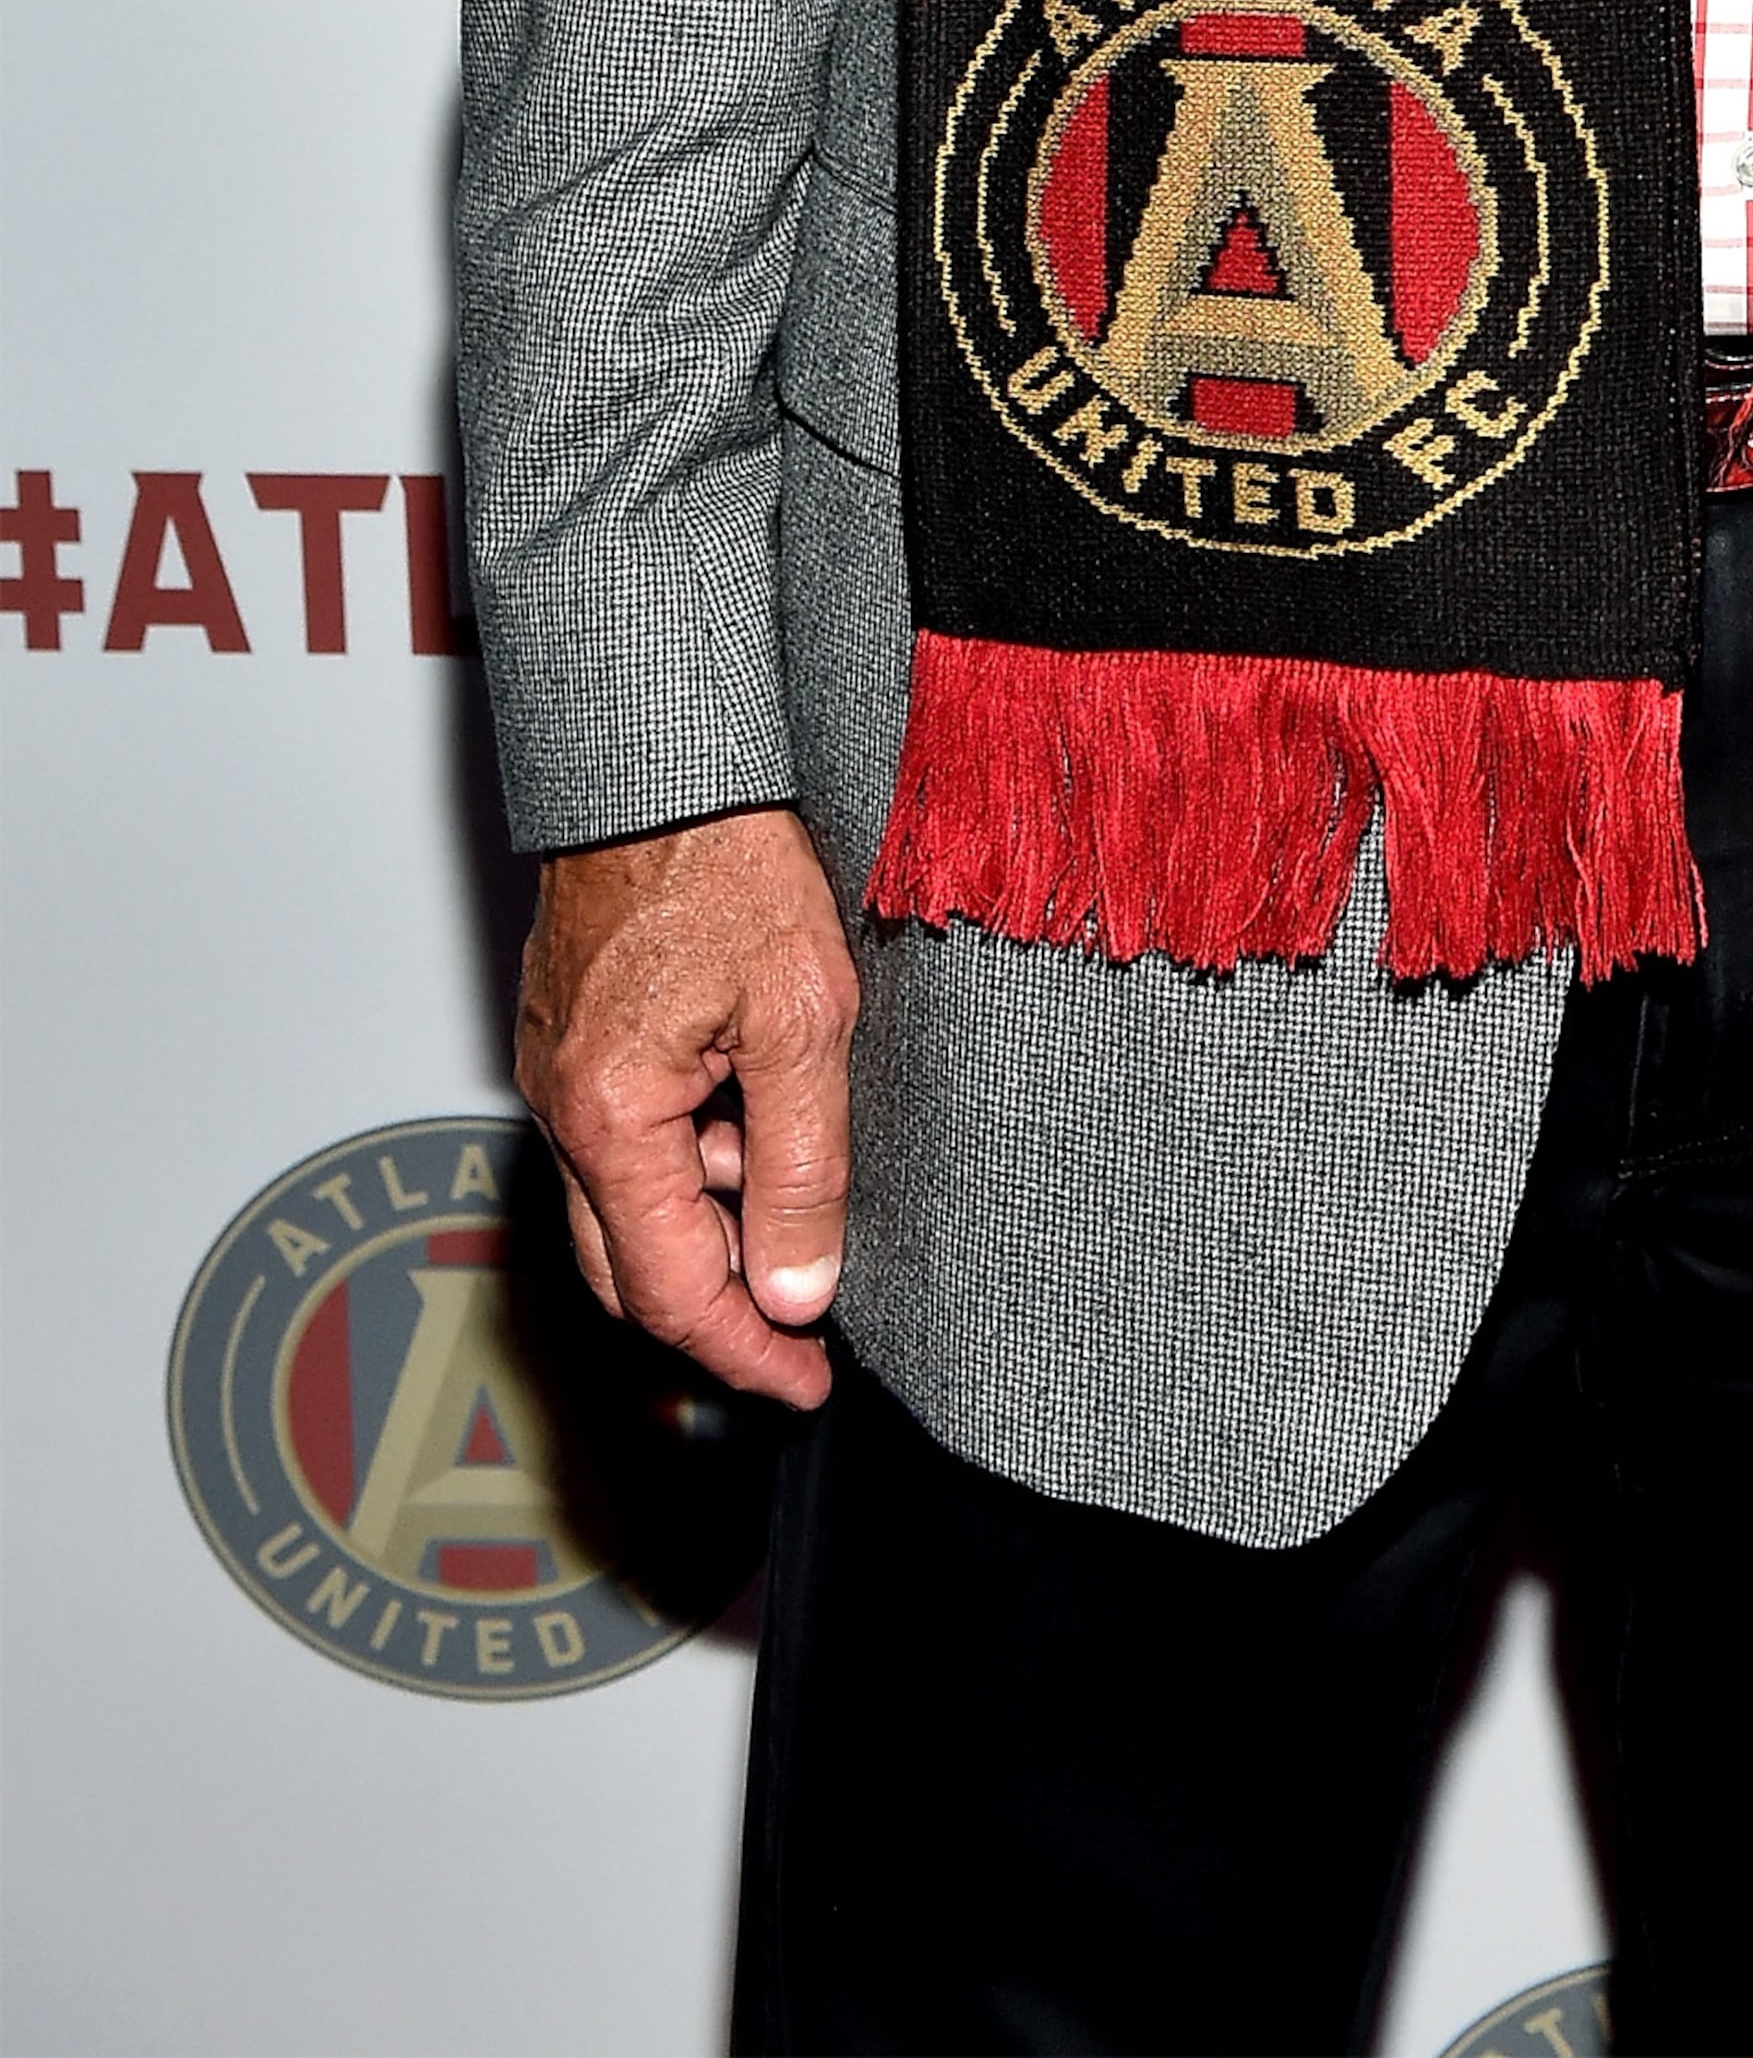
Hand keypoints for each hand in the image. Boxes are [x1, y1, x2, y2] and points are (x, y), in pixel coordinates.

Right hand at [515, 807, 857, 1412]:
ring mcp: (562, 1071)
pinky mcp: (574, 1034)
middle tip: (809, 1324)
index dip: (745, 1352)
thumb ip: (800, 1163)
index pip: (671, 1293)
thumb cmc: (726, 859)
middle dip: (722, 1308)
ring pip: (633, 1199)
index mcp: (609, 1118)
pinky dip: (696, 1153)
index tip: (806, 1382)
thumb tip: (797, 1290)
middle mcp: (563, 1106)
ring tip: (807, 1168)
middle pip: (631, 1267)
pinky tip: (762, 1109)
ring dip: (716, 1215)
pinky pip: (629, 1136)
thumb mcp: (800, 1016)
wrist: (658, 752)